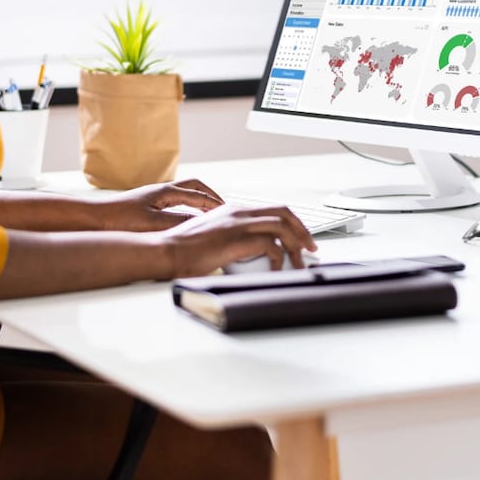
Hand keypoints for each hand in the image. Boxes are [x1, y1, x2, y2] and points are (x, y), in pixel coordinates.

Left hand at [95, 179, 223, 231]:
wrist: (94, 219)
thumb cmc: (118, 219)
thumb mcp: (152, 223)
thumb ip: (177, 222)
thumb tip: (200, 223)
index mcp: (165, 191)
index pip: (199, 195)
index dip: (216, 204)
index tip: (231, 212)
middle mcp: (161, 191)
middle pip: (194, 187)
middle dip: (211, 196)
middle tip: (224, 208)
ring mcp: (154, 197)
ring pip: (184, 194)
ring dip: (200, 202)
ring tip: (211, 215)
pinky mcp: (147, 206)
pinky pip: (176, 203)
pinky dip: (188, 209)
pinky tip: (188, 222)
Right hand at [161, 203, 317, 276]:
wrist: (168, 250)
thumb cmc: (185, 249)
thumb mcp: (214, 236)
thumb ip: (234, 237)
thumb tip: (253, 252)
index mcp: (232, 210)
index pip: (272, 210)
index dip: (291, 223)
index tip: (300, 238)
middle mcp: (237, 211)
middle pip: (284, 212)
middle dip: (302, 230)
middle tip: (310, 248)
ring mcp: (237, 223)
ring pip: (282, 226)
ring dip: (296, 245)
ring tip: (300, 263)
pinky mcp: (236, 238)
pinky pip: (270, 245)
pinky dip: (279, 258)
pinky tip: (277, 270)